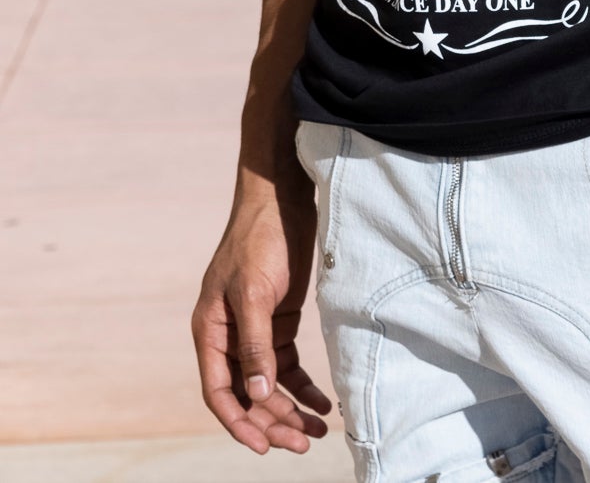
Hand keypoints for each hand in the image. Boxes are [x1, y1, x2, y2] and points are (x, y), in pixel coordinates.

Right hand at [192, 178, 333, 454]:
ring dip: (291, 408)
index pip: (219, 391)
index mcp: (210, 331)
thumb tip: (258, 394)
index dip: (240, 422)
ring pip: (270, 383)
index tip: (264, 447)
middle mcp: (230, 335)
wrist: (283, 197)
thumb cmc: (259, 239)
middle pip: (248, 392)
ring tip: (318, 430)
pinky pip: (287, 364)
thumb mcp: (254, 291)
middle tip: (303, 443)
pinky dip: (303, 385)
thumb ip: (254, 344)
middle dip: (273, 421)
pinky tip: (323, 401)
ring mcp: (255, 328)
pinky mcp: (280, 319)